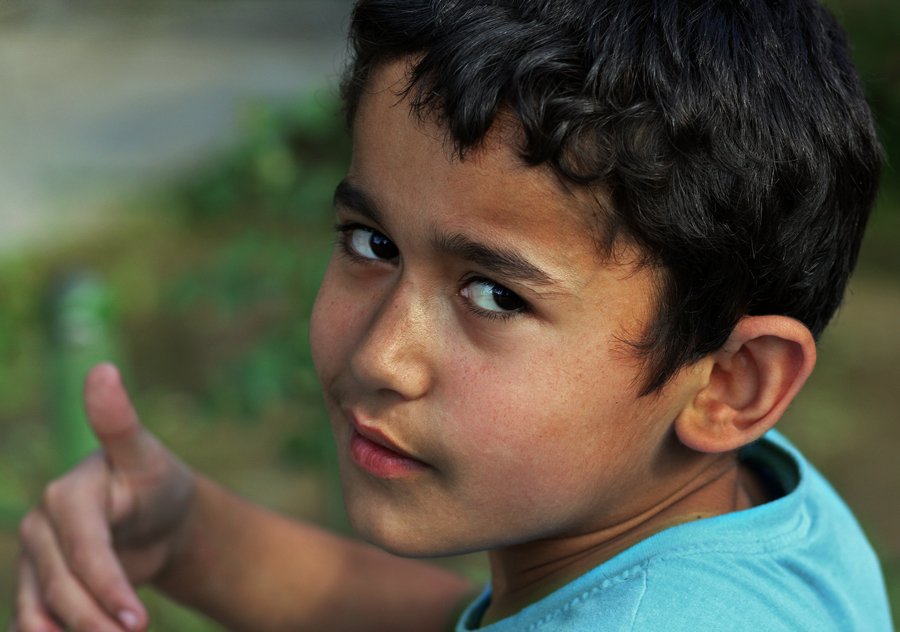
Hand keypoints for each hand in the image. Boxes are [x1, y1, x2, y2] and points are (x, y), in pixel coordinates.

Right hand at [13, 363, 194, 631]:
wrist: (154, 514)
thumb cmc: (154, 480)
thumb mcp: (145, 454)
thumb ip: (120, 422)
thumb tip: (102, 369)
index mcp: (66, 495)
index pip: (84, 549)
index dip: (108, 585)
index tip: (139, 621)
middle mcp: (41, 526)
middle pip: (64, 585)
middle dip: (99, 619)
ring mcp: (36, 557)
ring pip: (45, 608)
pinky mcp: (38, 583)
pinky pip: (35, 618)